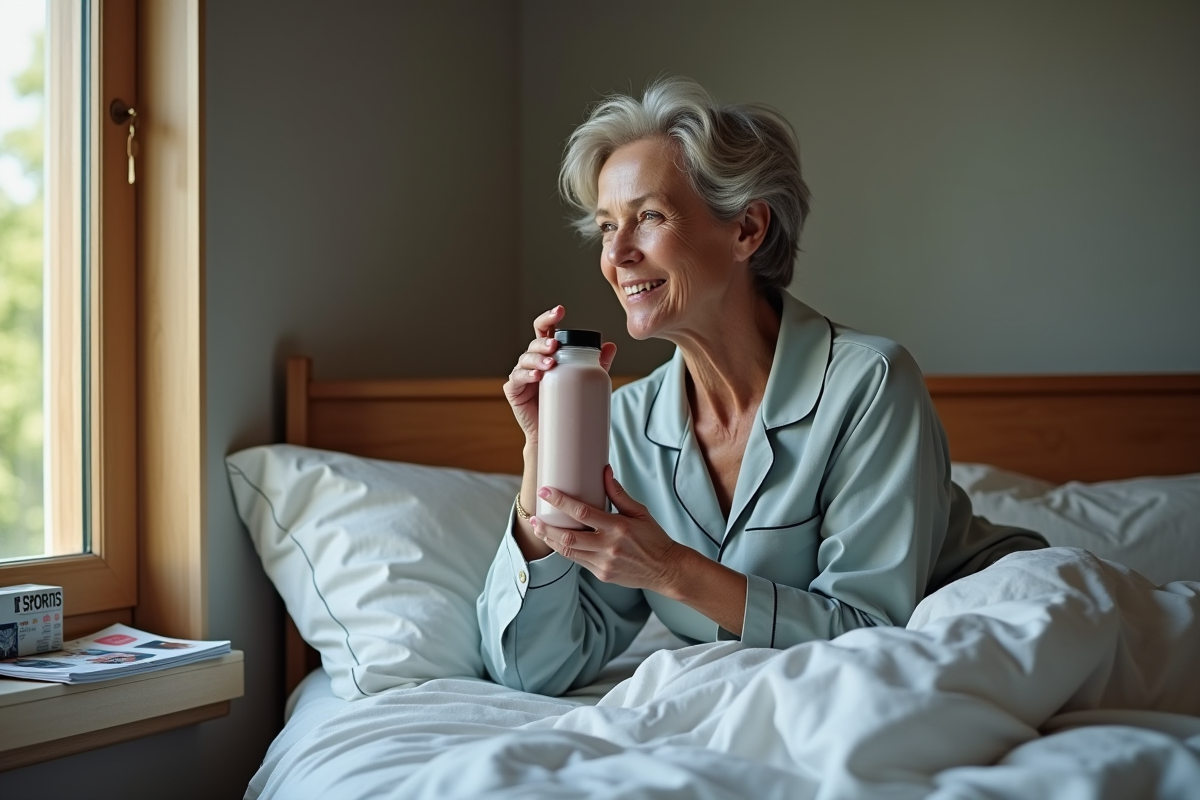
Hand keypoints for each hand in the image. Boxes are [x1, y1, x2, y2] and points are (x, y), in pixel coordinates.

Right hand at [503, 305, 616, 445]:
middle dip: (544, 342)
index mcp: (547, 354)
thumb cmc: (566, 403)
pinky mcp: (514, 390)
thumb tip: (610, 346)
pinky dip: (526, 375)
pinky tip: (537, 377)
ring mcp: (522, 375)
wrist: (553, 434)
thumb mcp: (585, 380)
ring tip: (550, 364)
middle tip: (555, 345)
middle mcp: (533, 361)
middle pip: (534, 342)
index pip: (545, 330)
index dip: (549, 318)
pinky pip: (517, 378)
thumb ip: (596, 364)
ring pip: (525, 358)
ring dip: (537, 359)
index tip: (560, 311)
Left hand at [531, 466, 686, 592]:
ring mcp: (604, 563)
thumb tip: (604, 471)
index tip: (546, 492)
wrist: (665, 569)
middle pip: (569, 537)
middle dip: (547, 527)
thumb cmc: (653, 537)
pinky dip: (564, 551)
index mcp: (618, 527)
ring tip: (538, 529)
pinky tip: (556, 541)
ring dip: (550, 540)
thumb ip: (618, 493)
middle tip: (533, 517)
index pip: (582, 512)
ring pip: (569, 552)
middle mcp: (609, 547)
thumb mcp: (640, 511)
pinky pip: (578, 561)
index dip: (561, 501)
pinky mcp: (602, 574)